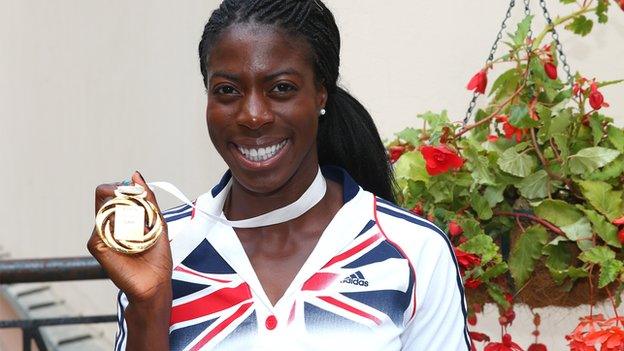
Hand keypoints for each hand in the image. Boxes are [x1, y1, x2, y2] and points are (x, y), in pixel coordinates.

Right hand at [88, 171, 172, 304]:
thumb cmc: (157, 257)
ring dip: (128, 215)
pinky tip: (132, 242)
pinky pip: (104, 225)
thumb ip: (148, 198)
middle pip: (105, 194)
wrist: (156, 283)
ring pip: (105, 208)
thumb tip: (135, 174)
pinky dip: (122, 229)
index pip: (113, 191)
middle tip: (142, 213)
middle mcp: (106, 224)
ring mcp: (100, 234)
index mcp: (119, 218)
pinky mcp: (97, 245)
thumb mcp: (157, 222)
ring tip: (141, 234)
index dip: (125, 187)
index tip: (140, 194)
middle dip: (125, 196)